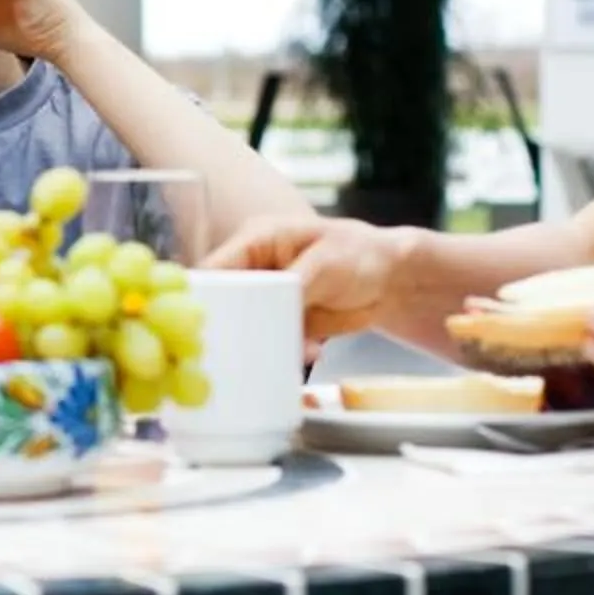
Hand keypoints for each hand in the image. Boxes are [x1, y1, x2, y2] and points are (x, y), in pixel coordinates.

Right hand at [205, 216, 411, 341]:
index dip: (202, 297)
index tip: (202, 325)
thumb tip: (266, 307)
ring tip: (287, 353)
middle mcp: (251, 270)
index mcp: (254, 241)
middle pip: (221, 303)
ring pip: (242, 327)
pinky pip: (268, 342)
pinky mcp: (279, 322)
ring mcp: (264, 299)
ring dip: (258, 345)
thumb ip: (295, 282)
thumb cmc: (359, 254)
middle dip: (227, 328)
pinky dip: (283, 352)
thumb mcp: (327, 262)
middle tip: (237, 351)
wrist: (391, 281)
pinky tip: (311, 352)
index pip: (212, 269)